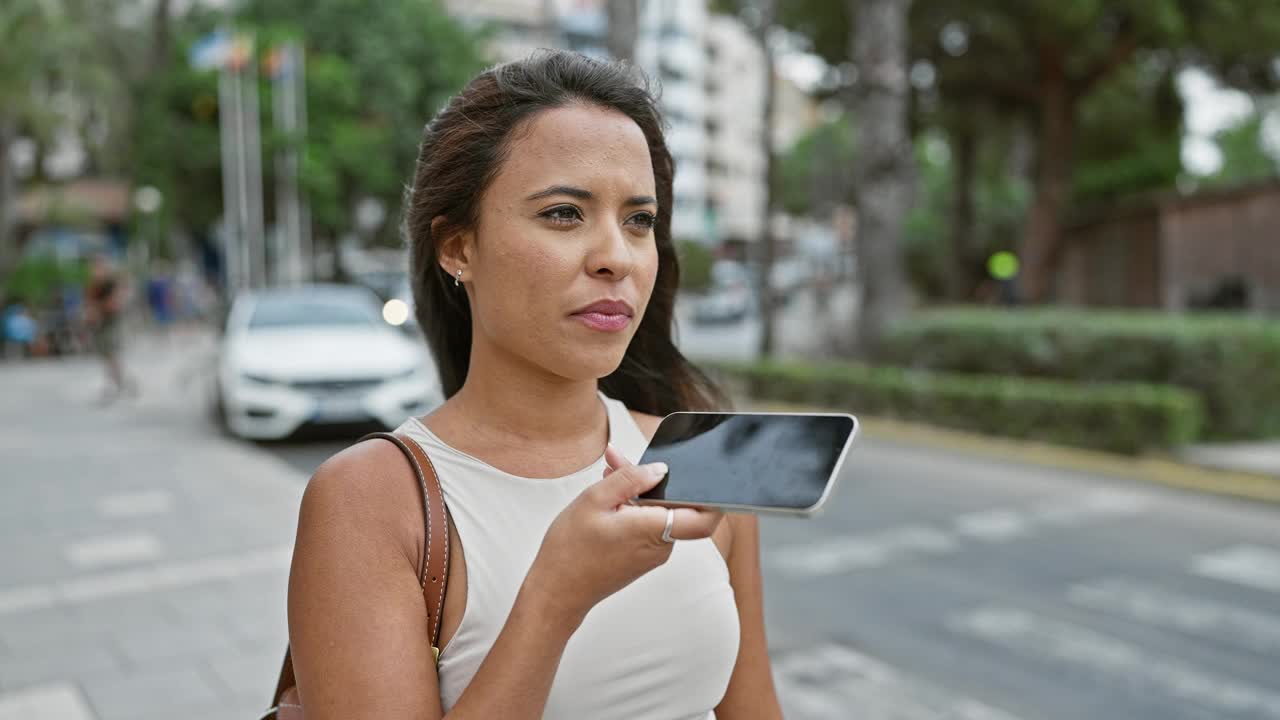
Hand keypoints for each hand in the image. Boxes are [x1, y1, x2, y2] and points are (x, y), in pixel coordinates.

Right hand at [525, 445, 724, 625]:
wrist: (556, 593)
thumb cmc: (570, 550)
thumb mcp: (595, 500)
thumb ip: (631, 479)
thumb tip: (660, 468)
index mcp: (653, 530)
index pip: (705, 517)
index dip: (713, 496)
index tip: (706, 474)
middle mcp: (660, 546)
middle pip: (674, 506)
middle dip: (652, 480)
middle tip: (618, 462)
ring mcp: (652, 555)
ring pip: (658, 514)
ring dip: (636, 492)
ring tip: (606, 476)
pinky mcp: (641, 558)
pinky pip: (646, 527)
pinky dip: (631, 509)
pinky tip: (608, 498)